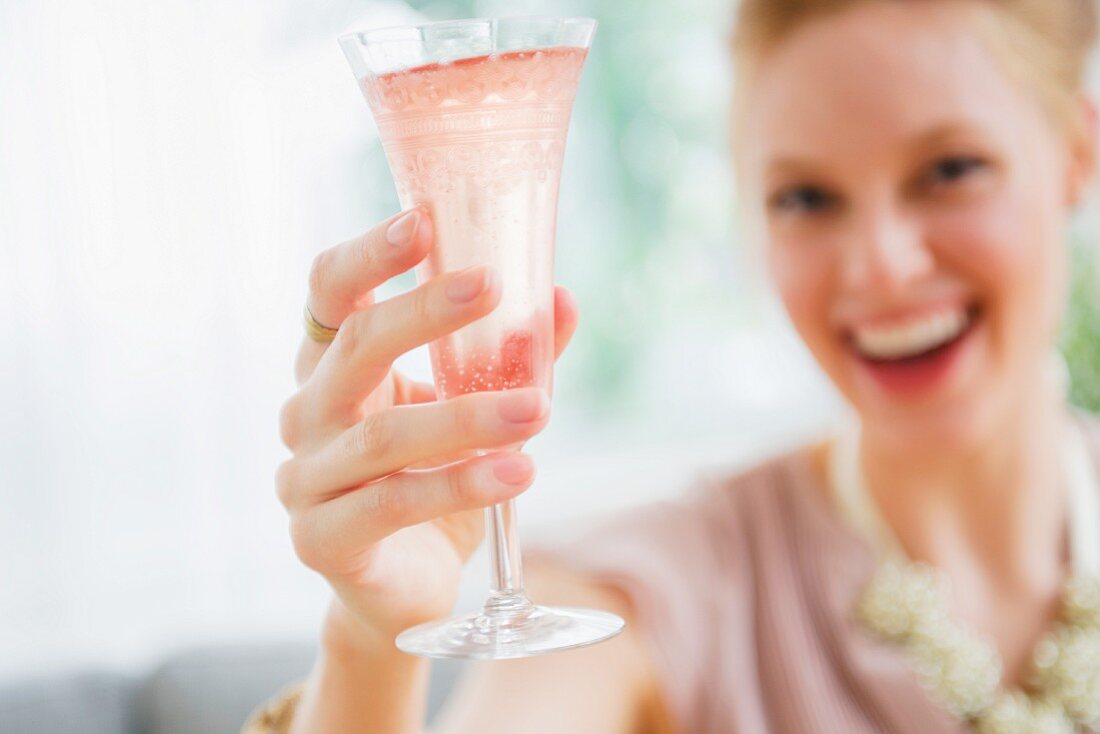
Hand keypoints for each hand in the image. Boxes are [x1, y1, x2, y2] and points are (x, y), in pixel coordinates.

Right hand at [276, 207, 578, 648]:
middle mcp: (307, 412)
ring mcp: (305, 478)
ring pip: (385, 434)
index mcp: (333, 367)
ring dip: (467, 415)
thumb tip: (561, 299)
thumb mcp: (470, 411)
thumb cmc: (431, 480)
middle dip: (424, 312)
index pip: (331, 293)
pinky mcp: (320, 539)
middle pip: (355, 346)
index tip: (426, 222)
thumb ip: (508, 360)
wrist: (404, 587)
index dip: (370, 255)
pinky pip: (392, 503)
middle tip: (492, 286)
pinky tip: (517, 473)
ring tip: (538, 409)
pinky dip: (460, 485)